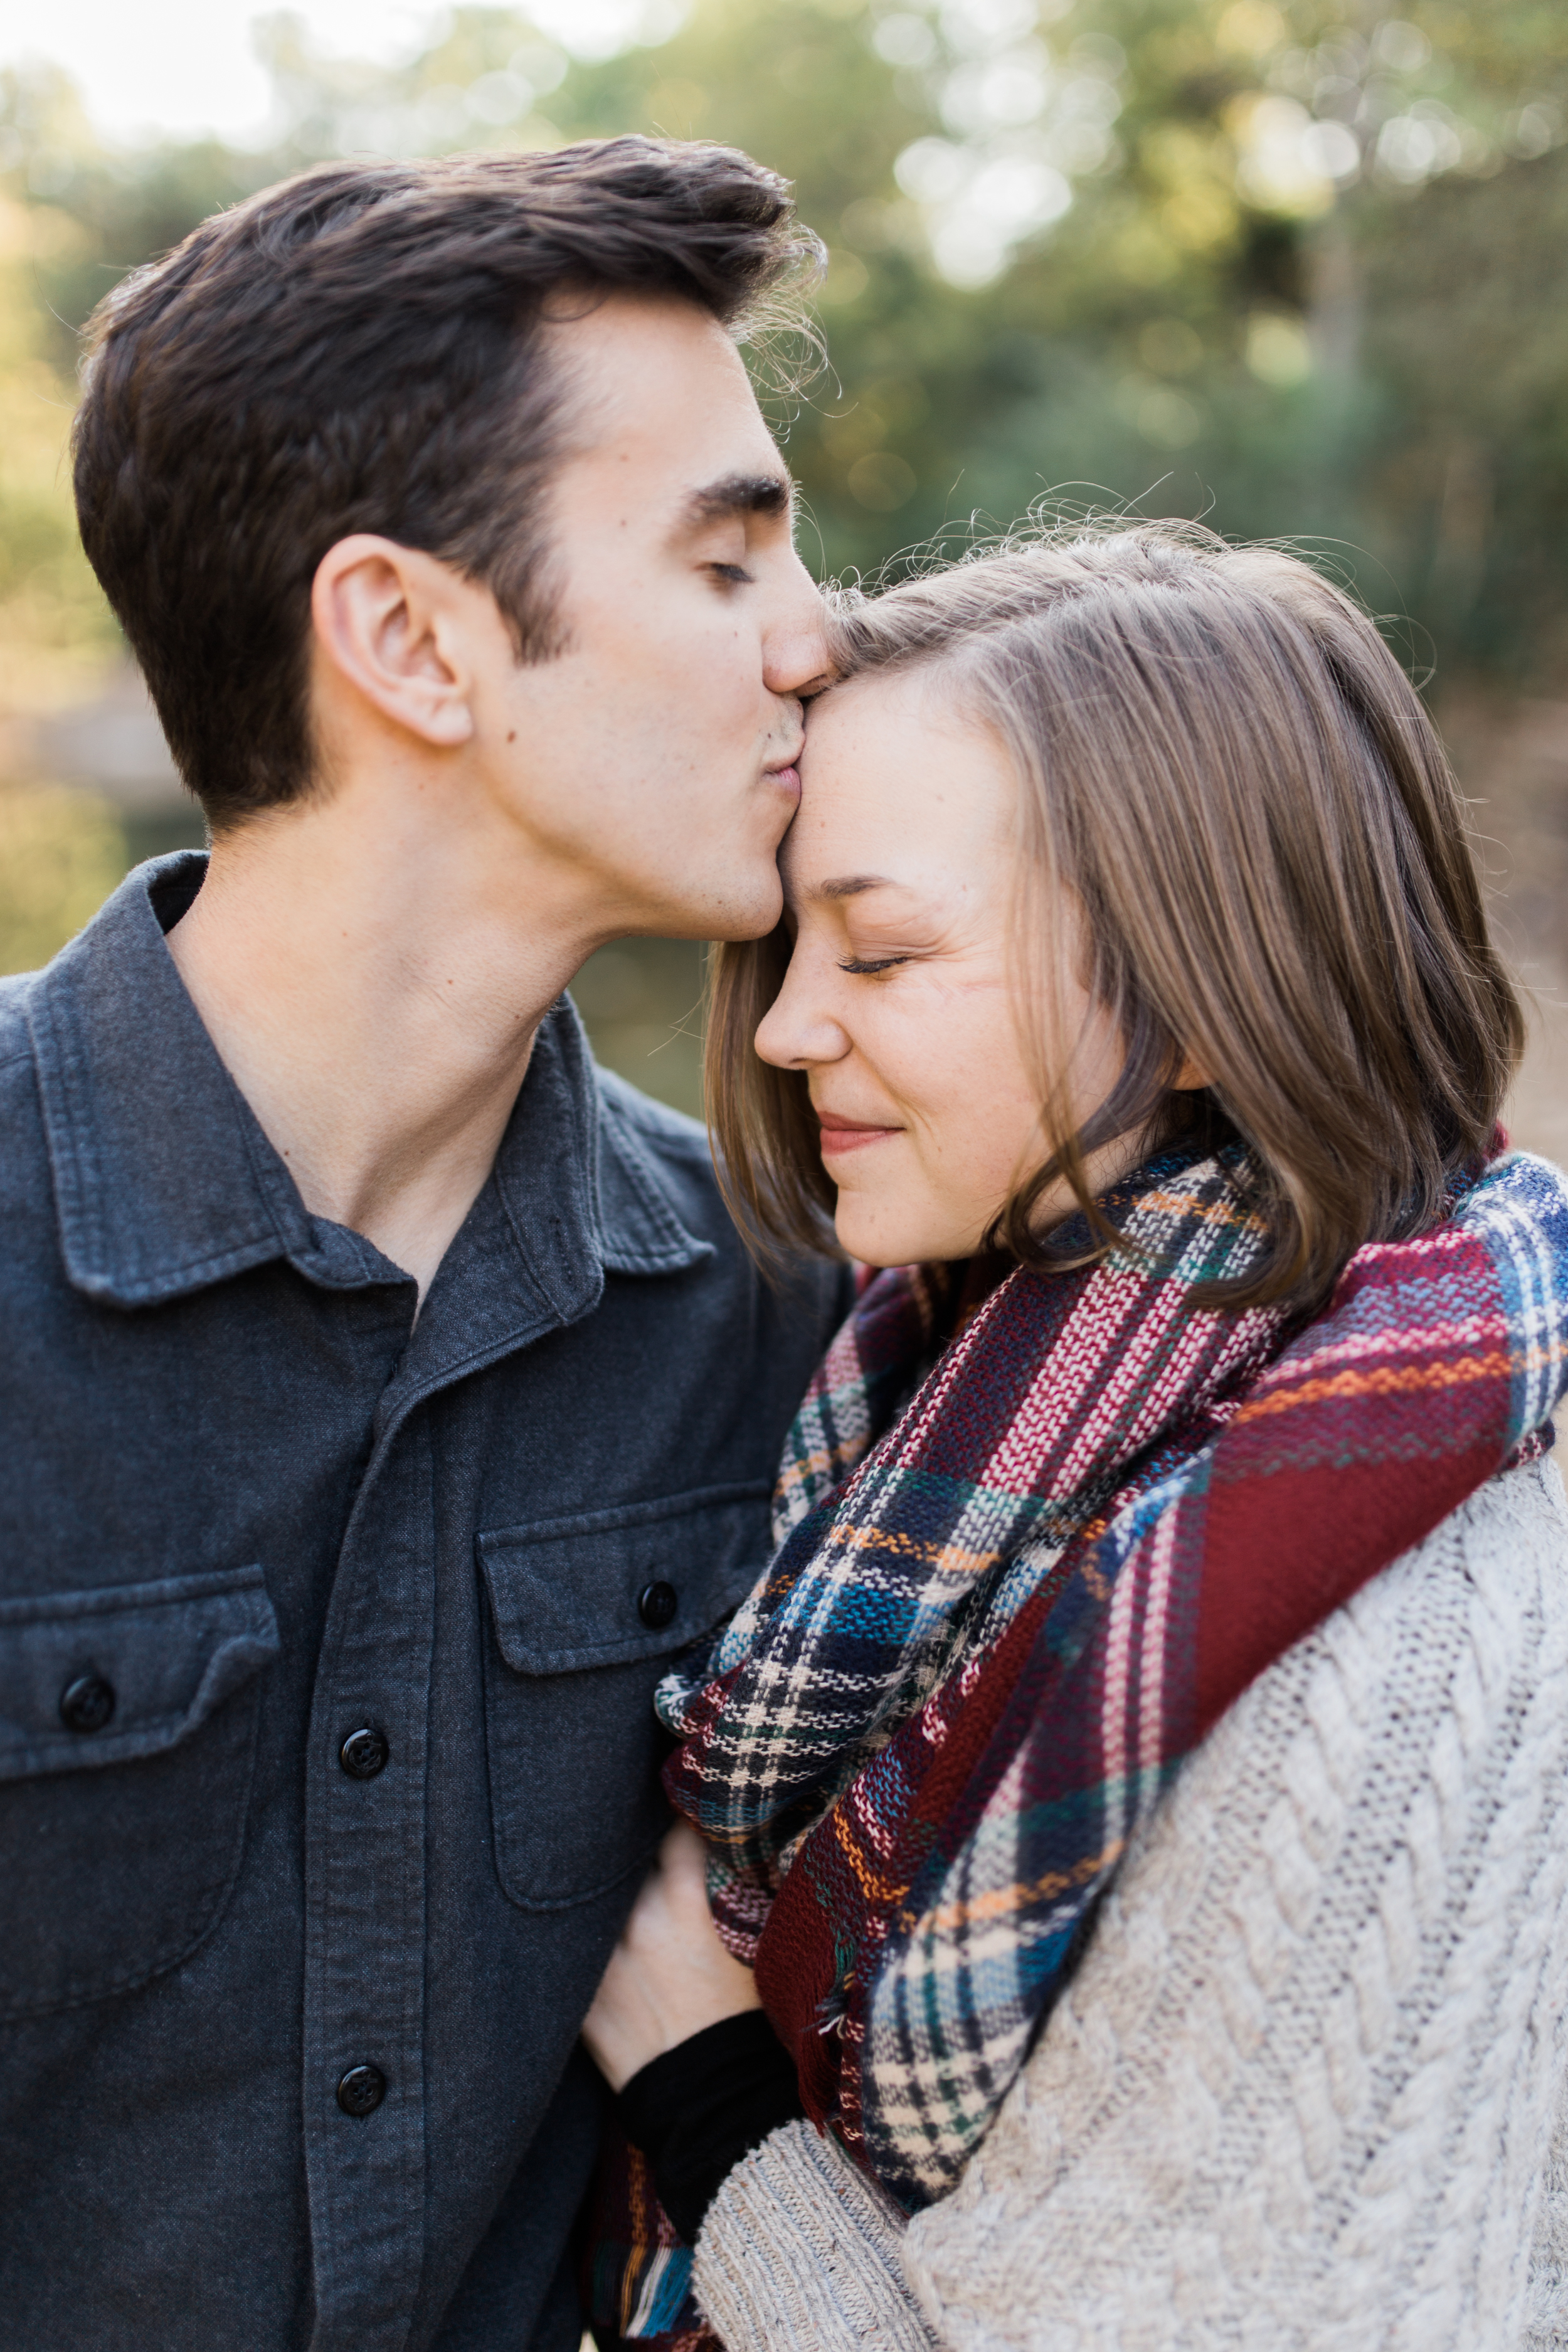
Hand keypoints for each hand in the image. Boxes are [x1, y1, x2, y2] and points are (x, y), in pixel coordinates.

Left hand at [582, 1821, 761, 2091]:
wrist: (717, 2102)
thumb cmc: (750, 2022)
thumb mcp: (756, 1944)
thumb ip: (735, 1891)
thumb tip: (736, 1849)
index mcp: (685, 1901)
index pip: (676, 1830)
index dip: (681, 1819)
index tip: (684, 1813)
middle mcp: (637, 1920)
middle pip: (627, 1858)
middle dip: (637, 1851)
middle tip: (643, 1844)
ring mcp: (602, 1960)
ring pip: (595, 1900)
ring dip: (608, 1894)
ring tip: (618, 1895)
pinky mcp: (581, 1998)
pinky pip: (573, 1951)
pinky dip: (584, 1941)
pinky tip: (591, 1937)